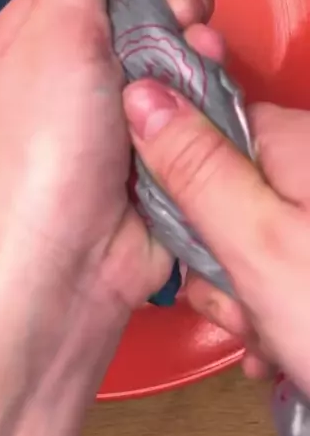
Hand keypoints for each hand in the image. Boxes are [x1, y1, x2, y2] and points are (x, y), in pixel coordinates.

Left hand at [0, 0, 214, 320]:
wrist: (68, 260)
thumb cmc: (46, 142)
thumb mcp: (54, 37)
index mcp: (40, 30)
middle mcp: (81, 62)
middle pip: (141, 4)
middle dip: (169, 0)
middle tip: (177, 12)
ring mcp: (124, 103)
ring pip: (175, 46)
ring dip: (194, 41)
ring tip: (198, 52)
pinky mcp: (161, 138)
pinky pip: (194, 94)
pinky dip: (206, 84)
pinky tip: (211, 82)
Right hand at [124, 64, 309, 396]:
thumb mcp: (257, 244)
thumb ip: (195, 168)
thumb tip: (141, 94)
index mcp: (293, 142)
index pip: (200, 126)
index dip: (176, 180)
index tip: (181, 233)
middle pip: (218, 188)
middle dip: (211, 255)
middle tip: (236, 302)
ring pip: (243, 233)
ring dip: (238, 292)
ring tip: (266, 333)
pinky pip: (274, 258)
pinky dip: (268, 302)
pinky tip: (278, 341)